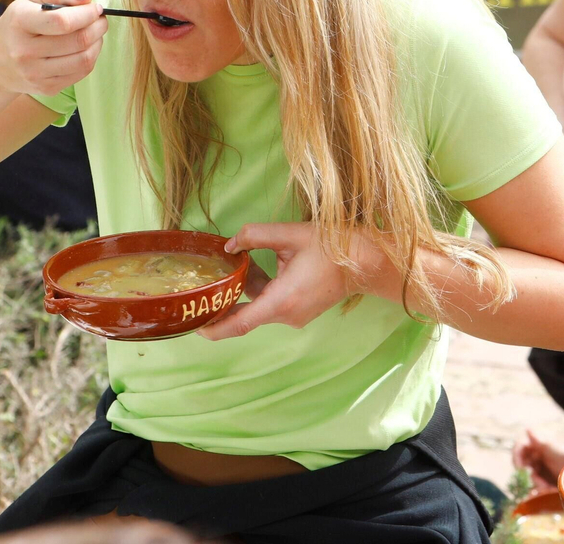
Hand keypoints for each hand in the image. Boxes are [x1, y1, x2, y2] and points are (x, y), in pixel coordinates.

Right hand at [0, 0, 106, 95]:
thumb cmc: (19, 24)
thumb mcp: (32, 0)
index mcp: (19, 22)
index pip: (62, 21)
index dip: (87, 14)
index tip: (96, 7)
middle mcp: (24, 51)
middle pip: (78, 41)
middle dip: (98, 27)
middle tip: (100, 19)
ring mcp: (34, 73)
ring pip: (84, 60)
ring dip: (98, 43)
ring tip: (95, 33)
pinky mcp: (45, 88)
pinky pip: (81, 73)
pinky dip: (90, 58)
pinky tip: (85, 48)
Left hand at [196, 222, 371, 340]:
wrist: (367, 262)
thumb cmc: (332, 247)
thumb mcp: (290, 234)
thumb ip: (256, 235)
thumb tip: (230, 244)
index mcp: (282, 300)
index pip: (240, 324)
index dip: (215, 328)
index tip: (195, 326)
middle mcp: (287, 315)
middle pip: (247, 313)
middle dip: (230, 296)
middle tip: (212, 279)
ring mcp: (296, 317)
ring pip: (261, 307)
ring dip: (249, 289)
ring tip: (244, 262)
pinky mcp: (302, 313)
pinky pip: (274, 305)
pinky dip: (264, 290)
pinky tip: (265, 268)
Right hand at [512, 429, 563, 491]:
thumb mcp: (557, 449)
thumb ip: (542, 441)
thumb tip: (528, 429)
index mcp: (539, 443)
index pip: (520, 445)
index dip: (516, 455)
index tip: (519, 468)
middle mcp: (537, 453)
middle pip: (521, 462)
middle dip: (526, 473)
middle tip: (534, 480)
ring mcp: (540, 466)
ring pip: (527, 474)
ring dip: (534, 481)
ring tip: (545, 486)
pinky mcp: (544, 478)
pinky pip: (534, 483)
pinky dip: (539, 487)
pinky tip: (547, 488)